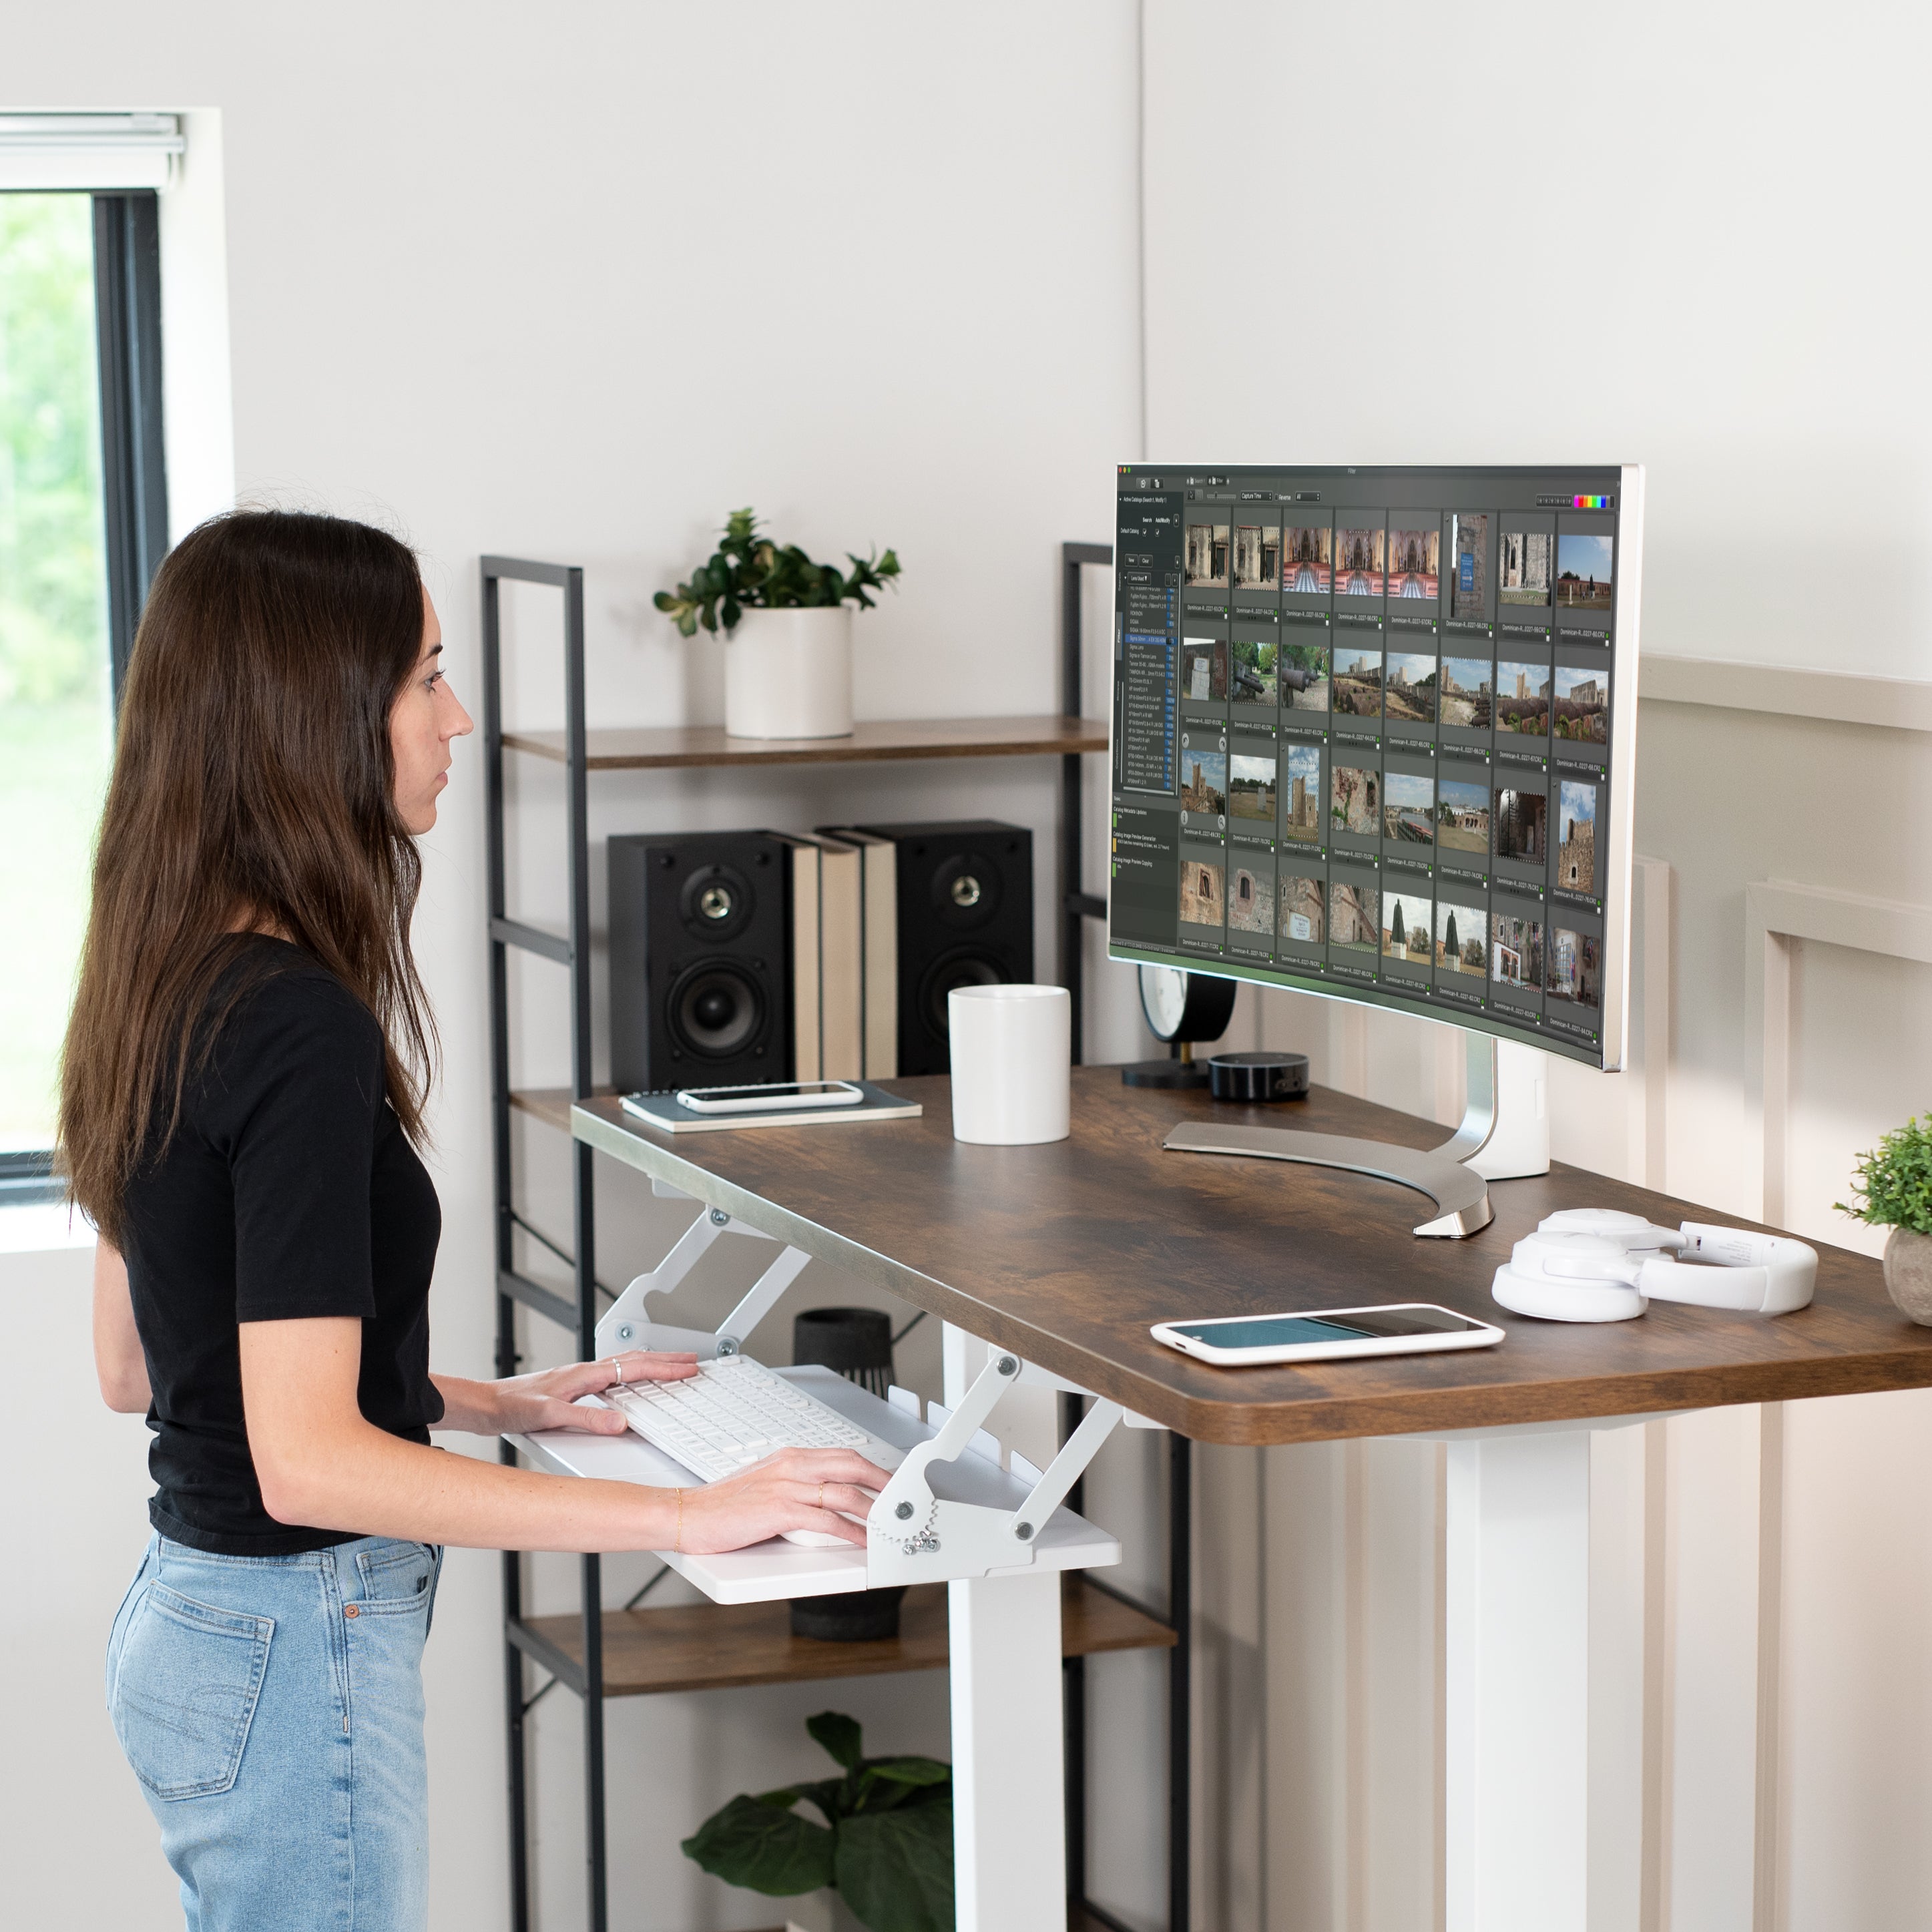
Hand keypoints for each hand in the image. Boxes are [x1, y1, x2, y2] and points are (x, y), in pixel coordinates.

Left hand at [490, 1350, 699, 1436]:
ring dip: (652, 1363)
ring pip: (625, 1363)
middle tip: (693, 1360)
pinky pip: (613, 1373)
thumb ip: (587, 1419)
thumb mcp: (551, 1416)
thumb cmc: (513, 1406)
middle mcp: (585, 1371)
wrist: (487, 1405)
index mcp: (586, 1374)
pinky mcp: (574, 1386)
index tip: (690, 1369)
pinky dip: (633, 1372)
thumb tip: (621, 1423)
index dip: (666, 1368)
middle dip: (667, 1359)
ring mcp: (580, 1377)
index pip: (635, 1367)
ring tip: (671, 1364)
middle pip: (635, 1360)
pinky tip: (631, 1380)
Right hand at [676, 1447, 891, 1551]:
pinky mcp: (779, 1510)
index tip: (888, 1481)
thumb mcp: (766, 1485)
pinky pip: (826, 1519)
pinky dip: (850, 1531)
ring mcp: (786, 1486)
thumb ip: (795, 1487)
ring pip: (845, 1491)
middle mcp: (791, 1466)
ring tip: (889, 1523)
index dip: (871, 1467)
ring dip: (874, 1509)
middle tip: (902, 1497)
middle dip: (882, 1480)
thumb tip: (825, 1500)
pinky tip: (862, 1541)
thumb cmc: (723, 1505)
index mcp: (789, 1457)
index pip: (841, 1454)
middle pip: (851, 1463)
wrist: (687, 1514)